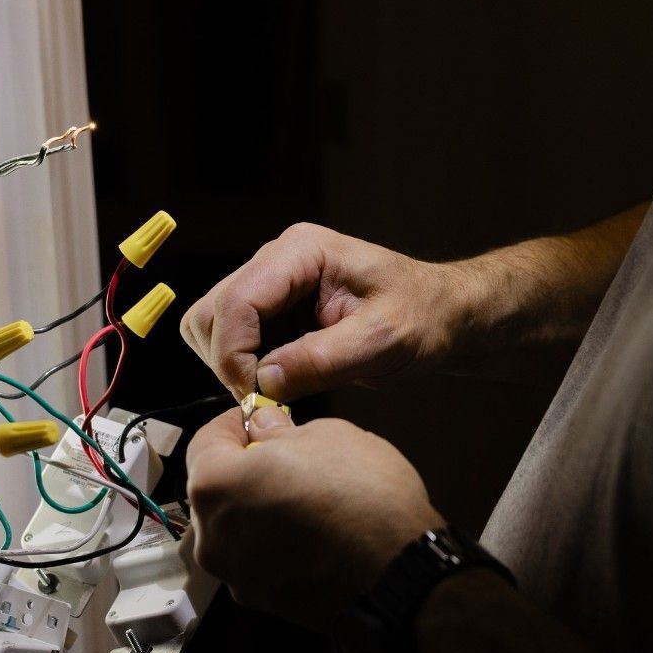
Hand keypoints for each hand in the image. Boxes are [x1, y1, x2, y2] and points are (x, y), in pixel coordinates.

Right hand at [180, 223, 458, 400]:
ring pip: (211, 327)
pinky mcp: (270, 310)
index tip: (257, 397)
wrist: (441, 315)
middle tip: (265, 399)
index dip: (235, 355)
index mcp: (302, 252)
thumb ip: (321, 360)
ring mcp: (270, 284)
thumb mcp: (381, 342)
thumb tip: (263, 382)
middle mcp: (276, 260)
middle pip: (211, 313)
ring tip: (275, 392)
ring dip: (231, 366)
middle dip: (228, 362)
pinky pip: (230, 340)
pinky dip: (242, 368)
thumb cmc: (423, 317)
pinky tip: (279, 384)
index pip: (237, 302)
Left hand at [186, 405, 444, 631]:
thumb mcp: (326, 435)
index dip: (233, 424)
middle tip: (285, 455)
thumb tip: (266, 429)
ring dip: (261, 509)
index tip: (256, 418)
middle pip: (218, 491)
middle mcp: (213, 537)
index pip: (204, 442)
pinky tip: (314, 532)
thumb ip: (281, 431)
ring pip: (239, 529)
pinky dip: (277, 544)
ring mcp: (237, 576)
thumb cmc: (363, 500)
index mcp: (215, 486)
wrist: (399, 575)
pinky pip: (261, 560)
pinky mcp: (265, 602)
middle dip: (246, 469)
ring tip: (306, 495)